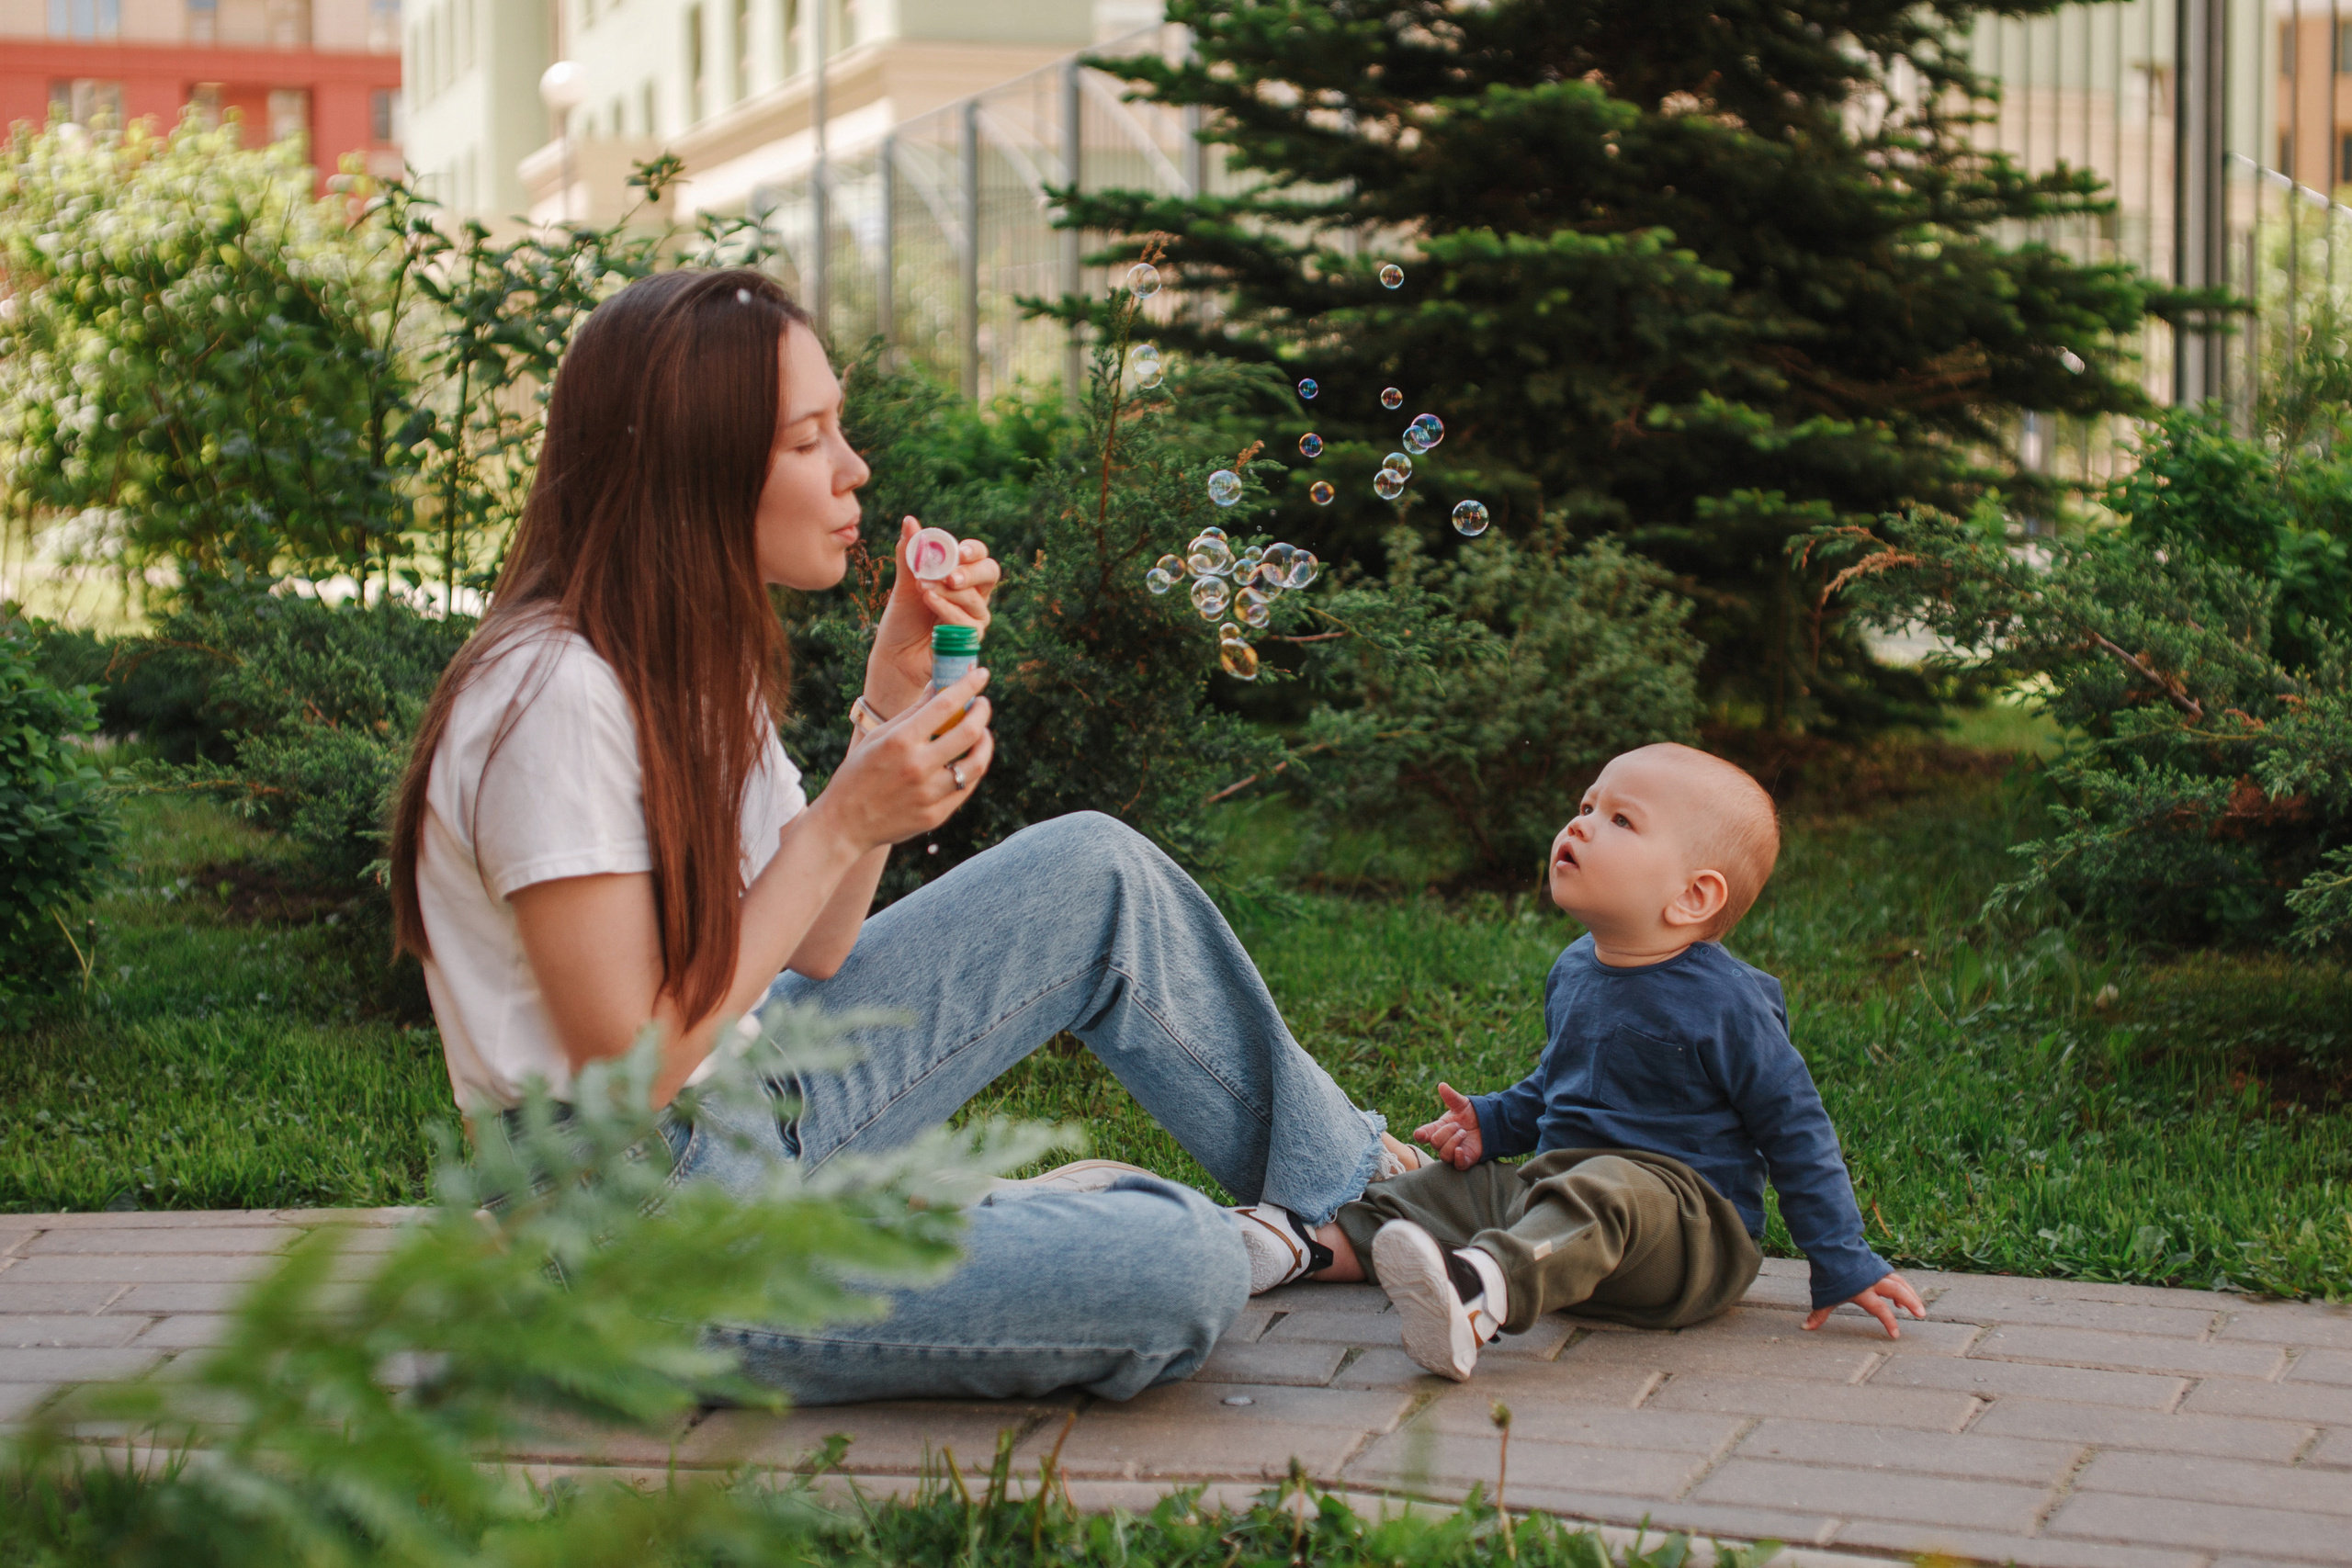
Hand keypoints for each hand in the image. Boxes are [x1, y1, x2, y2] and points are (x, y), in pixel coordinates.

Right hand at [808, 667, 994, 852]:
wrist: (844, 824)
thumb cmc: (858, 773)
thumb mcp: (877, 736)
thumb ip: (911, 713)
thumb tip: (938, 687)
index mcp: (900, 741)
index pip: (945, 705)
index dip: (968, 685)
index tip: (981, 673)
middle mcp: (917, 767)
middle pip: (968, 732)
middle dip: (982, 711)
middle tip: (982, 704)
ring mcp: (928, 794)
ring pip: (976, 764)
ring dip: (985, 742)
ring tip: (981, 733)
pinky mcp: (936, 815)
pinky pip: (966, 788)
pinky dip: (973, 768)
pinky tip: (969, 758)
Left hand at [867, 516, 999, 716]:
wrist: (895, 656)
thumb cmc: (903, 620)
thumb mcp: (904, 584)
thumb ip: (910, 554)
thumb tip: (910, 520)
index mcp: (961, 576)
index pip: (979, 556)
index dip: (973, 550)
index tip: (959, 551)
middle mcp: (973, 595)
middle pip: (991, 573)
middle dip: (972, 571)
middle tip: (951, 574)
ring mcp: (975, 617)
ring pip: (974, 598)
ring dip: (948, 592)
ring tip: (923, 588)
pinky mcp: (971, 639)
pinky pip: (966, 621)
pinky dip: (946, 610)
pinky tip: (928, 601)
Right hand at [1412, 1082, 1484, 1169]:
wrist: (1490, 1123)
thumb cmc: (1472, 1113)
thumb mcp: (1462, 1104)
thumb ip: (1451, 1097)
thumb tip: (1442, 1085)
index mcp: (1439, 1128)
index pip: (1424, 1134)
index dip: (1421, 1135)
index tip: (1421, 1134)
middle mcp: (1443, 1142)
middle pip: (1435, 1143)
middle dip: (1446, 1133)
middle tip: (1459, 1125)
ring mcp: (1453, 1152)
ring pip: (1444, 1155)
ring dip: (1453, 1142)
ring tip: (1464, 1133)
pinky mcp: (1465, 1160)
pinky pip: (1457, 1165)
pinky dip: (1457, 1158)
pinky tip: (1460, 1150)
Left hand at [1804, 1272, 1926, 1338]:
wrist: (1830, 1249)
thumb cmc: (1828, 1276)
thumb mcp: (1823, 1297)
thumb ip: (1818, 1314)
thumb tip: (1805, 1328)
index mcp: (1861, 1291)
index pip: (1879, 1309)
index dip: (1889, 1322)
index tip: (1895, 1335)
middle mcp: (1873, 1281)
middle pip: (1897, 1291)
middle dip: (1911, 1302)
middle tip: (1921, 1315)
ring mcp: (1877, 1273)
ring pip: (1900, 1283)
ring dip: (1911, 1295)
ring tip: (1918, 1309)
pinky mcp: (1879, 1267)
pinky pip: (1895, 1278)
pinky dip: (1902, 1288)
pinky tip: (1901, 1300)